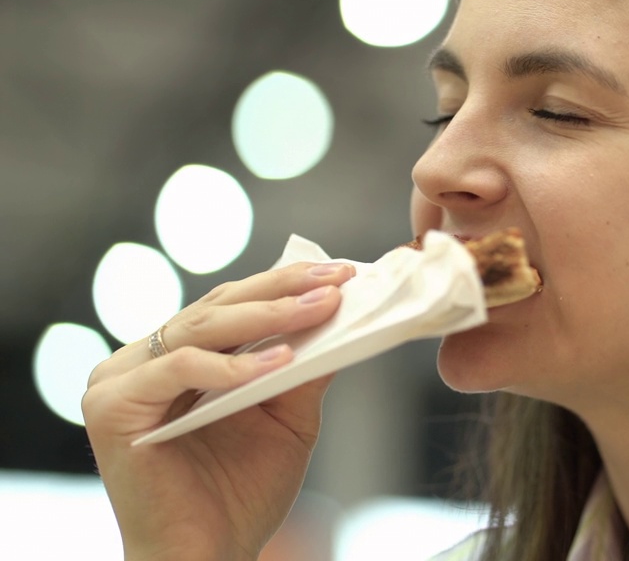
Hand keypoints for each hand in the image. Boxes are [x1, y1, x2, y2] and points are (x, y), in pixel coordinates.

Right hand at [83, 261, 355, 560]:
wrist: (208, 556)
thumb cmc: (240, 493)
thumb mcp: (287, 418)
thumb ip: (303, 368)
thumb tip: (341, 314)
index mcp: (178, 357)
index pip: (232, 304)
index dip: (285, 284)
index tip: (341, 272)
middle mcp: (143, 361)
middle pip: (218, 307)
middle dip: (283, 289)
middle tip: (337, 278)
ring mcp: (119, 380)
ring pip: (200, 328)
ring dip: (268, 315)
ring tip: (320, 308)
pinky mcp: (111, 407)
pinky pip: (178, 369)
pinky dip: (231, 365)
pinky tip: (281, 360)